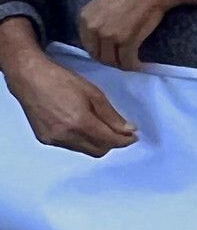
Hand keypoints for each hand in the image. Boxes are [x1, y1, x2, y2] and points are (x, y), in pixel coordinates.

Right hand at [4, 50, 134, 155]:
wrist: (29, 79)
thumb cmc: (63, 81)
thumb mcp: (93, 93)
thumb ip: (111, 115)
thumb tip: (129, 129)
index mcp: (80, 123)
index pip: (109, 141)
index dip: (124, 141)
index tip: (133, 136)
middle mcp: (66, 136)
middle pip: (98, 151)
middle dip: (112, 144)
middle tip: (119, 132)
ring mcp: (53, 139)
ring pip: (84, 150)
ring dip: (96, 143)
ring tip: (101, 128)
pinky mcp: (44, 139)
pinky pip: (70, 146)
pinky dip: (81, 141)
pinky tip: (82, 128)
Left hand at [77, 0, 173, 70]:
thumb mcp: (104, 1)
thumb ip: (97, 19)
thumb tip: (100, 35)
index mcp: (85, 17)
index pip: (87, 44)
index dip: (100, 50)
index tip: (111, 51)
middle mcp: (93, 28)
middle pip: (97, 55)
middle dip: (110, 59)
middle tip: (122, 58)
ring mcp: (109, 36)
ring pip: (111, 61)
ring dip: (121, 64)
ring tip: (131, 62)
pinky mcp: (126, 42)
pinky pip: (127, 61)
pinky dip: (133, 66)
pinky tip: (140, 65)